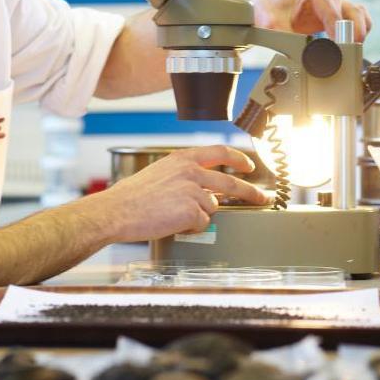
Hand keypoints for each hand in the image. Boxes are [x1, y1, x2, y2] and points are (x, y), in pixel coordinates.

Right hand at [78, 145, 269, 242]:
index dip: (238, 159)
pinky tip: (172, 222)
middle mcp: (191, 171)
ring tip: (174, 215)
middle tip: (262, 198)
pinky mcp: (192, 211)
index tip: (249, 166)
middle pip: (231, 181)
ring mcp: (193, 190)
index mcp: (182, 158)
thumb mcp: (159, 173)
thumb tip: (205, 189)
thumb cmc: (132, 197)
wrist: (117, 211)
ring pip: (213, 206)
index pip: (220, 152)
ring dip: (199, 214)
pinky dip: (190, 227)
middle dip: (251, 192)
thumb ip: (184, 176)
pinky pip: (202, 223)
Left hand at [240, 0, 371, 41]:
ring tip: (348, 53)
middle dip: (351, 37)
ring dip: (358, 34)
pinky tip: (351, 43)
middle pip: (352, 16)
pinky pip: (359, 18)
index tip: (338, 53)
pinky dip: (360, 31)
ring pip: (359, 16)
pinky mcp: (337, 9)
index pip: (336, 16)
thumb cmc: (266, 9)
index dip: (339, 36)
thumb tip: (303, 52)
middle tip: (344, 56)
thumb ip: (285, 37)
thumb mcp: (269, 24)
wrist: (262, 4)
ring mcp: (334, 0)